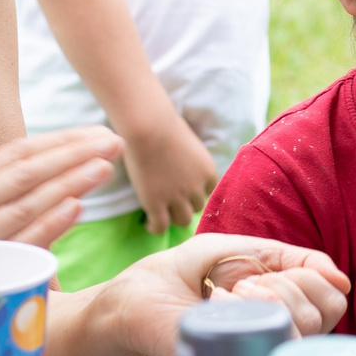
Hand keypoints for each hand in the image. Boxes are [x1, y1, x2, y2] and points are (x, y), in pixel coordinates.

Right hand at [0, 128, 121, 248]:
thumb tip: (57, 187)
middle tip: (113, 141)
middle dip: (73, 153)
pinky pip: (16, 241)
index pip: (17, 153)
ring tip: (104, 168)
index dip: (60, 141)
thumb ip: (1, 202)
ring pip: (25, 201)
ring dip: (68, 181)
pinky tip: (76, 208)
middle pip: (26, 170)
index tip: (96, 133)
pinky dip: (46, 223)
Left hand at [102, 235, 350, 355]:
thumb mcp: (221, 252)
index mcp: (276, 289)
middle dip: (290, 292)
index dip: (307, 278)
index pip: (330, 288)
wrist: (118, 312)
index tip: (257, 276)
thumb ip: (277, 258)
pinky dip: (255, 330)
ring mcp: (259, 346)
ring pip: (309, 330)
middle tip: (239, 289)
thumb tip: (340, 281)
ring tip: (225, 301)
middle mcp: (275, 321)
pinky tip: (220, 319)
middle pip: (329, 310)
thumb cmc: (165, 280)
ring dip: (271, 307)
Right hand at [123, 112, 218, 234]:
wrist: (149, 128)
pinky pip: (160, 227)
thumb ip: (191, 160)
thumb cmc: (166, 126)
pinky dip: (154, 228)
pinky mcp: (156, 204)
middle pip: (197, 207)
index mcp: (208, 172)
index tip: (184, 193)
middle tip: (170, 204)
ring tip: (160, 215)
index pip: (208, 193)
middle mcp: (196, 188)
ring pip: (182, 221)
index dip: (195, 193)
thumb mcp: (190, 144)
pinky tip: (147, 224)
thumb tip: (183, 160)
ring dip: (172, 218)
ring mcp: (177, 198)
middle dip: (185, 205)